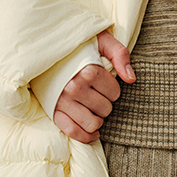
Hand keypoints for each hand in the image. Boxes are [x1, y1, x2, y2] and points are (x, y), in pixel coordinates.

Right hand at [52, 29, 136, 143]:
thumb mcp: (101, 40)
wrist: (45, 49)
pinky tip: (92, 131)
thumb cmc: (78, 46)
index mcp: (88, 70)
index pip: (115, 93)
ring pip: (92, 124)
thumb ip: (120, 54)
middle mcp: (74, 87)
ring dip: (98, 120)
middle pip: (105, 109)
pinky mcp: (53, 110)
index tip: (105, 85)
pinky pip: (72, 131)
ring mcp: (62, 100)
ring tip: (95, 111)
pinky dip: (85, 136)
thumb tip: (131, 79)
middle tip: (98, 96)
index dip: (113, 90)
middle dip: (106, 105)